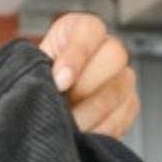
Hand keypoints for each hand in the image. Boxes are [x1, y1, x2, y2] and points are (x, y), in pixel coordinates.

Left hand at [39, 12, 139, 136]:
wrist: (44, 106)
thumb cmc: (37, 81)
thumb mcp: (33, 68)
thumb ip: (44, 68)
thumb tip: (58, 83)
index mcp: (81, 30)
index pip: (91, 29)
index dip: (77, 55)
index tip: (60, 81)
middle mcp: (107, 48)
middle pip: (114, 56)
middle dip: (83, 87)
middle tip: (62, 104)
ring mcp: (122, 76)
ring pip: (117, 90)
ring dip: (88, 113)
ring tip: (66, 123)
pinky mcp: (128, 104)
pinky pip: (122, 116)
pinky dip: (99, 129)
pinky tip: (82, 132)